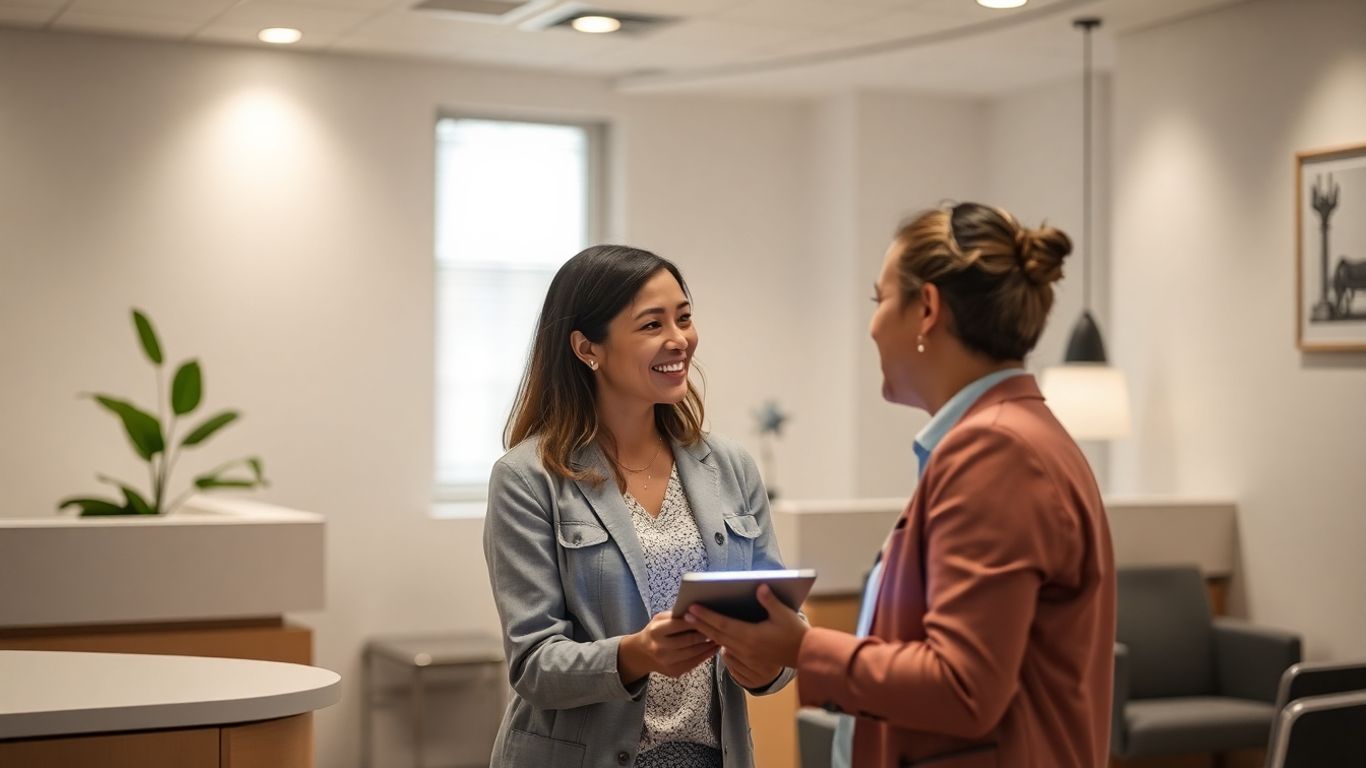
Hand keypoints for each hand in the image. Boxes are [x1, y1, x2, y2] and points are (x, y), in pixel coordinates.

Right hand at [619, 611, 717, 683]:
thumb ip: (676, 614)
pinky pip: (694, 662)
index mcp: (655, 631)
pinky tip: (713, 648)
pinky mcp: (674, 671)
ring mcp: (667, 662)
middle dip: (706, 633)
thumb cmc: (655, 631)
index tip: (709, 615)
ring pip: (694, 652)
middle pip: (689, 640)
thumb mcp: (660, 619)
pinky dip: (706, 655)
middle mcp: (659, 648)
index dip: (696, 620)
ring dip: (709, 645)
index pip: (680, 624)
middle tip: (719, 627)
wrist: (642, 654)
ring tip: (720, 636)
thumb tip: (697, 610)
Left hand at [685, 585, 807, 685]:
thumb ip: (770, 601)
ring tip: (695, 624)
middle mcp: (745, 648)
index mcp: (752, 635)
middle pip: (717, 635)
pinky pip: (728, 655)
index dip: (706, 616)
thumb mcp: (785, 614)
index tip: (692, 608)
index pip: (723, 624)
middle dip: (700, 624)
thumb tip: (759, 586)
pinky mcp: (749, 663)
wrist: (804, 656)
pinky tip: (713, 638)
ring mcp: (746, 657)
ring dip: (707, 634)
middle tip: (685, 614)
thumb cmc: (795, 633)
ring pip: (721, 644)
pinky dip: (719, 645)